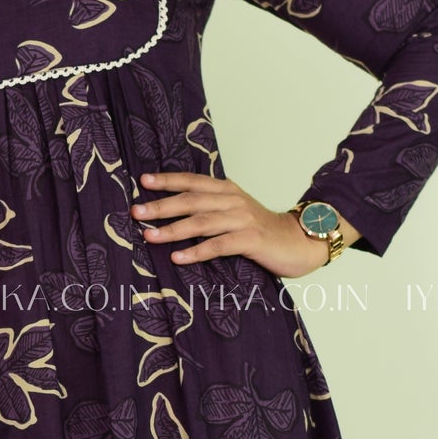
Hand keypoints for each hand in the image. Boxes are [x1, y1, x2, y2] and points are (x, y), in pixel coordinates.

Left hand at [131, 172, 357, 277]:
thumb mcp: (236, 211)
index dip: (168, 181)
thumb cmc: (262, 231)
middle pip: (192, 200)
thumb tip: (174, 211)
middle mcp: (233, 201)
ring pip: (202, 222)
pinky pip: (219, 245)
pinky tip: (179, 258)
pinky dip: (197, 251)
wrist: (300, 241)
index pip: (193, 181)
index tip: (143, 181)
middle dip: (162, 205)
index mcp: (227, 191)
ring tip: (150, 236)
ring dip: (173, 229)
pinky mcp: (251, 240)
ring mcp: (242, 220)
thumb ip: (211, 208)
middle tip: (137, 212)